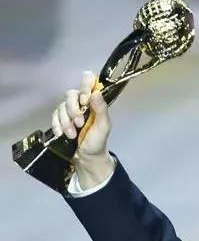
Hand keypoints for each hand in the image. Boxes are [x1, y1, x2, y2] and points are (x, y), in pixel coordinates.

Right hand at [52, 70, 114, 187]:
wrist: (87, 158)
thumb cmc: (98, 142)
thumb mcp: (103, 127)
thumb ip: (102, 110)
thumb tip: (96, 92)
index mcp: (93, 102)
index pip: (88, 82)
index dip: (84, 87)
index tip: (85, 100)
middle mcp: (80, 103)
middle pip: (70, 95)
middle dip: (73, 110)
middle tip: (79, 124)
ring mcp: (68, 111)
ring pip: (61, 106)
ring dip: (66, 122)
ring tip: (72, 135)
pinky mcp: (59, 119)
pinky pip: (54, 116)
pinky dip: (57, 125)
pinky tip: (62, 134)